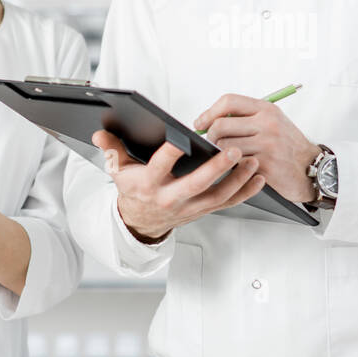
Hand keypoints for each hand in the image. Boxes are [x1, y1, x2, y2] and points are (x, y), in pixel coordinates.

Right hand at [92, 130, 265, 241]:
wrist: (141, 222)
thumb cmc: (133, 189)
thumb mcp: (118, 170)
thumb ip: (111, 149)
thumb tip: (99, 134)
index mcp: (148, 186)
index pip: (158, 169)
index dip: (169, 154)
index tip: (182, 138)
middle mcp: (170, 199)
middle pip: (196, 185)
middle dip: (216, 169)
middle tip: (232, 150)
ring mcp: (189, 207)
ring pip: (217, 196)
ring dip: (238, 180)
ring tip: (253, 162)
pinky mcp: (203, 211)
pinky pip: (227, 203)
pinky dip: (245, 192)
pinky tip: (258, 178)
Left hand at [195, 94, 319, 202]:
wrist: (310, 168)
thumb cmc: (287, 144)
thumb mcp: (272, 120)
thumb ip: (246, 116)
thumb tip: (210, 119)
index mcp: (266, 109)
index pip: (228, 101)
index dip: (209, 113)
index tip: (200, 123)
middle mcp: (267, 125)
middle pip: (220, 125)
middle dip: (210, 136)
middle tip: (214, 143)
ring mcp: (267, 146)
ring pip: (224, 148)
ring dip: (221, 155)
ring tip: (228, 157)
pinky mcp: (265, 167)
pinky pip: (235, 166)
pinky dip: (232, 168)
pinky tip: (238, 168)